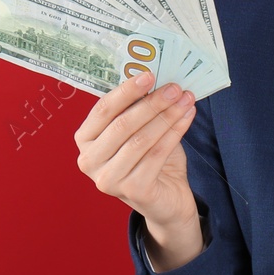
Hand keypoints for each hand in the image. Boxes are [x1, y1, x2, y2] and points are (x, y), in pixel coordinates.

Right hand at [74, 70, 199, 249]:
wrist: (165, 200)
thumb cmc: (150, 159)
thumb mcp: (140, 130)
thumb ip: (139, 108)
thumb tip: (157, 78)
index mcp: (85, 140)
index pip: (103, 109)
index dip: (127, 91)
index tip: (149, 75)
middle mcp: (89, 161)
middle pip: (123, 124)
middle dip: (153, 103)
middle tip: (176, 88)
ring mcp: (108, 179)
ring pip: (142, 139)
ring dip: (167, 116)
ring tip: (186, 100)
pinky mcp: (132, 190)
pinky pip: (157, 154)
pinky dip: (175, 133)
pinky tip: (187, 117)